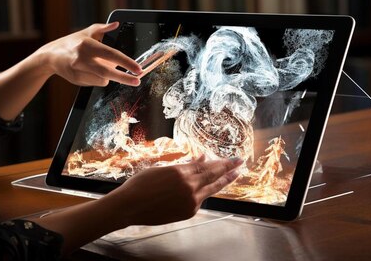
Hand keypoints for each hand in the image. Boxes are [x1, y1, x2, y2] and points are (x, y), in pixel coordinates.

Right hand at [37, 22, 141, 86]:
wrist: (50, 57)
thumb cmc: (71, 42)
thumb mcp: (86, 32)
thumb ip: (102, 28)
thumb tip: (116, 24)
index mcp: (87, 44)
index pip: (111, 54)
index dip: (127, 62)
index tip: (137, 68)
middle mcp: (82, 58)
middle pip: (108, 72)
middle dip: (125, 78)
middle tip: (137, 80)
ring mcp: (79, 71)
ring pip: (103, 79)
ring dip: (108, 75)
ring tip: (101, 66)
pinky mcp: (77, 80)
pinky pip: (96, 82)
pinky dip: (99, 78)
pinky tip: (91, 70)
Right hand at [105, 156, 243, 225]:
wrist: (130, 206)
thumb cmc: (140, 185)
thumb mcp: (162, 169)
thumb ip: (184, 165)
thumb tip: (200, 159)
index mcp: (181, 172)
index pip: (208, 166)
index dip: (223, 162)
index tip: (234, 159)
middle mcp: (189, 186)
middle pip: (215, 176)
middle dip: (229, 169)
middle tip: (240, 163)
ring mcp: (190, 201)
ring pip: (212, 189)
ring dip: (224, 181)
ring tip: (235, 175)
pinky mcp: (188, 212)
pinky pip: (201, 199)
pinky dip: (206, 191)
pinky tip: (210, 187)